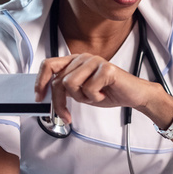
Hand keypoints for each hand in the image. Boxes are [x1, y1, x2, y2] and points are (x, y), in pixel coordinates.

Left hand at [34, 54, 154, 123]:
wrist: (133, 95)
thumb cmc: (109, 92)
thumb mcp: (82, 92)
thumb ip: (66, 90)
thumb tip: (46, 96)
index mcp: (76, 61)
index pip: (49, 65)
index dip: (41, 82)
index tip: (38, 97)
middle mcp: (84, 58)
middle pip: (58, 80)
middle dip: (60, 102)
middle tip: (66, 115)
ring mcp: (95, 61)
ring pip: (70, 84)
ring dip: (81, 98)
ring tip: (94, 96)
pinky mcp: (106, 68)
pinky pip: (88, 88)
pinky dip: (95, 98)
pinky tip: (103, 94)